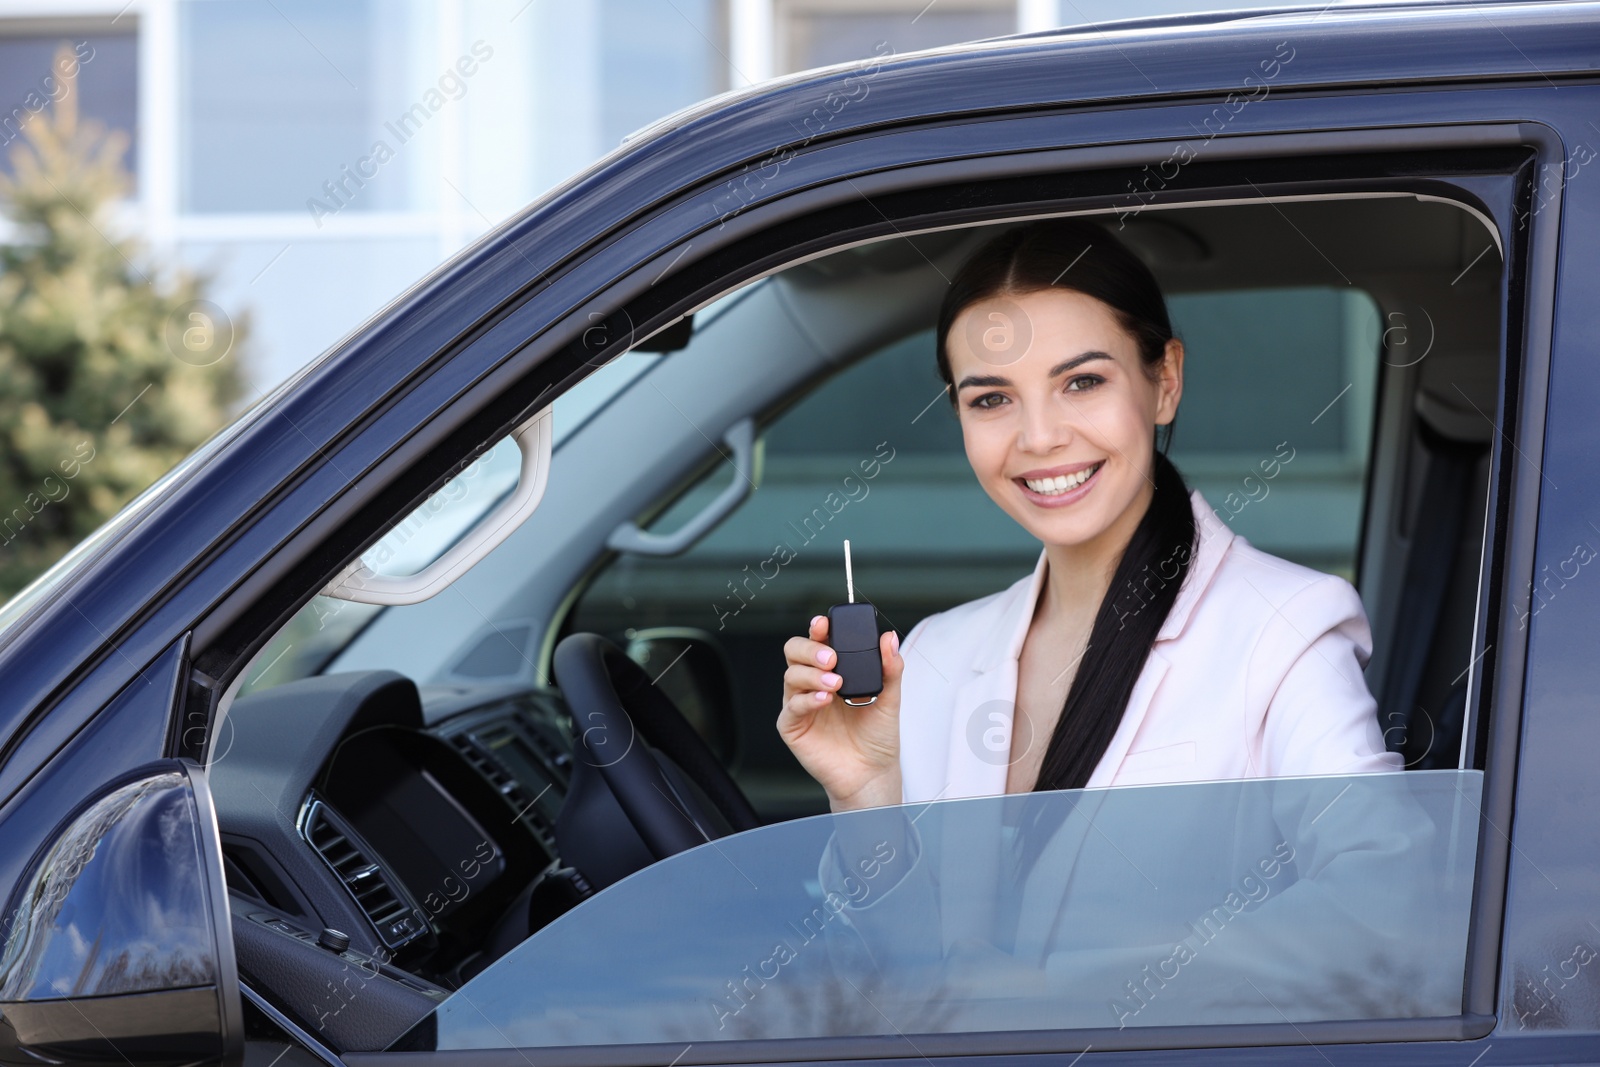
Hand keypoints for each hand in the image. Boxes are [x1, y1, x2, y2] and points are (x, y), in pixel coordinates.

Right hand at [778, 614, 904, 811]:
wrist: (872, 772)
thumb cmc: (877, 736)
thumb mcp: (891, 698)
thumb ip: (890, 667)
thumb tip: (889, 638)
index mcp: (833, 669)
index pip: (819, 640)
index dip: (818, 628)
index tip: (825, 623)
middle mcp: (812, 682)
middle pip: (795, 651)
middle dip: (810, 648)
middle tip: (831, 657)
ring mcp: (800, 703)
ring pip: (791, 675)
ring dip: (812, 674)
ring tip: (836, 683)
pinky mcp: (792, 726)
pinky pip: (791, 706)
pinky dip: (807, 699)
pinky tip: (824, 699)